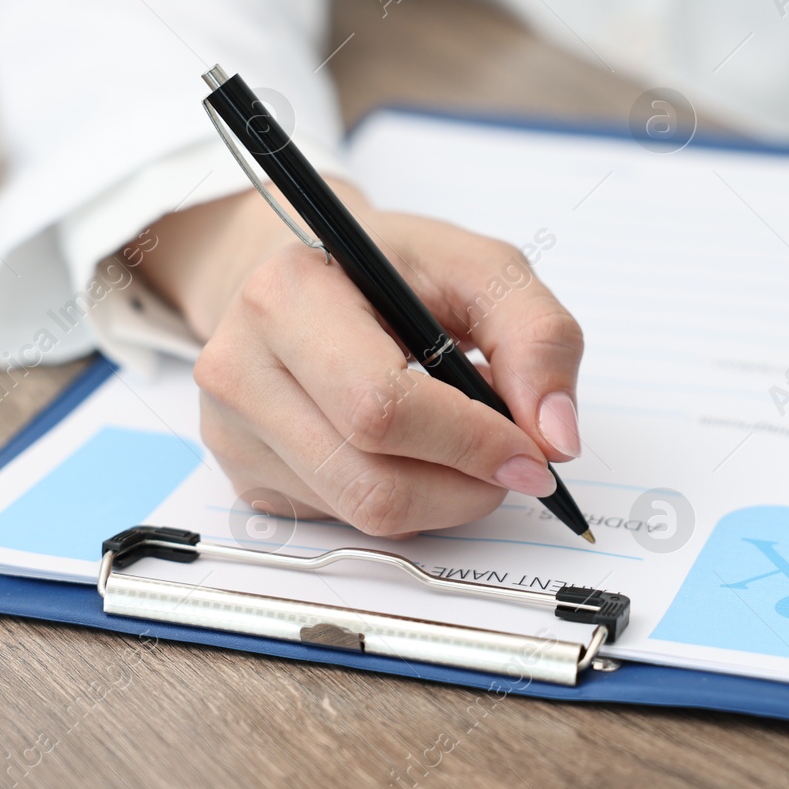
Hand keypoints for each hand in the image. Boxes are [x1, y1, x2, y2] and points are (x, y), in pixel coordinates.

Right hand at [133, 181, 583, 536]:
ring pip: (363, 514)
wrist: (305, 274)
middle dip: (466, 485)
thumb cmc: (390, 267)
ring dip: (443, 497)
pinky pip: (345, 520)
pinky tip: (410, 450)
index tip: (533, 454)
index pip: (381, 407)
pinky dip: (405, 499)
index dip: (471, 443)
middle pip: (372, 480)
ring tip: (464, 443)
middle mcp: (239, 367)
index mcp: (287, 296)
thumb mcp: (477, 268)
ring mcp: (232, 431)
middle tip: (513, 462)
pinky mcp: (246, 476)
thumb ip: (537, 336)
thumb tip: (556, 437)